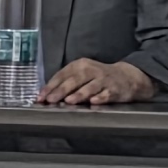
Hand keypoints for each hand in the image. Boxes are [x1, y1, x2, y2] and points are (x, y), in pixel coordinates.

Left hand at [39, 58, 154, 106]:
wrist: (126, 77)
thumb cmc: (98, 77)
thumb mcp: (82, 74)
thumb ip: (66, 83)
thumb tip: (46, 95)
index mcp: (80, 65)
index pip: (62, 74)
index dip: (51, 86)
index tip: (40, 97)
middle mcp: (91, 70)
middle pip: (74, 80)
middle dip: (61, 90)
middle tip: (51, 100)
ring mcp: (103, 80)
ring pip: (90, 87)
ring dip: (79, 94)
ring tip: (69, 101)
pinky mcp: (114, 90)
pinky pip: (106, 94)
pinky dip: (100, 98)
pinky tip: (94, 102)